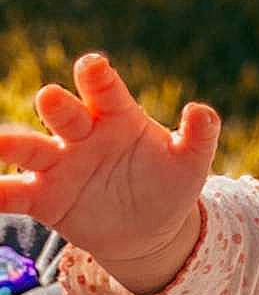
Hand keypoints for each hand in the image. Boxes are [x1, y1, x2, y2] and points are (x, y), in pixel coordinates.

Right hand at [0, 53, 219, 267]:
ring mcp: (60, 164)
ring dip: (11, 143)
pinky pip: (15, 194)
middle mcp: (82, 134)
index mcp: (117, 116)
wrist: (151, 228)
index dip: (98, 78)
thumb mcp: (190, 163)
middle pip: (66, 115)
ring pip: (30, 149)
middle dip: (58, 105)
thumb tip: (202, 111)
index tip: (93, 66)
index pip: (106, 92)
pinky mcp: (45, 198)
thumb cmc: (169, 183)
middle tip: (51, 97)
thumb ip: (199, 136)